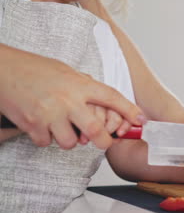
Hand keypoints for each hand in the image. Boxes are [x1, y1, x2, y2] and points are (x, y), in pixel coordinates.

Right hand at [0, 45, 145, 149]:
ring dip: (69, 140)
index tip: (140, 120)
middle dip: (104, 141)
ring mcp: (49, 113)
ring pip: (71, 142)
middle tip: (104, 142)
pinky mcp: (32, 125)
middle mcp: (67, 99)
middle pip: (95, 129)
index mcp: (79, 84)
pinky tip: (41, 125)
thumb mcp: (66, 71)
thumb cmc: (35, 69)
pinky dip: (46, 138)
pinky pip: (47, 143)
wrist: (2, 69)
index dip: (129, 110)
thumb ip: (84, 86)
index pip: (111, 97)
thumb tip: (102, 102)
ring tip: (61, 127)